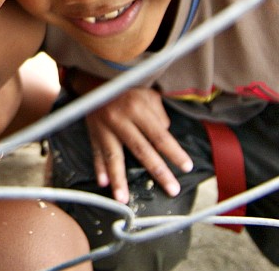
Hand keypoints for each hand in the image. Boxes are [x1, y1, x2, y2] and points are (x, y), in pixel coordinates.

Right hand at [84, 87, 192, 202]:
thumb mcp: (147, 94)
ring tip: (123, 199)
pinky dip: (99, 169)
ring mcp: (104, 127)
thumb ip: (159, 115)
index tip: (186, 167)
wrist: (94, 79)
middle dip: (158, 171)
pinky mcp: (92, 132)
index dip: (173, 152)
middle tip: (172, 190)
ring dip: (118, 179)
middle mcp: (120, 119)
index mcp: (137, 108)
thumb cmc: (126, 87)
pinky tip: (103, 184)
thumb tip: (165, 135)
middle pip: (141, 150)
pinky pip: (96, 153)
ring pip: (113, 157)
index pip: (159, 135)